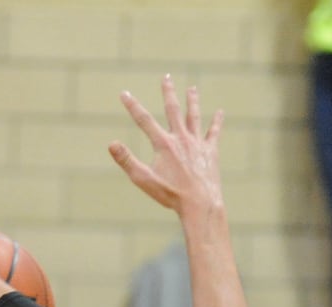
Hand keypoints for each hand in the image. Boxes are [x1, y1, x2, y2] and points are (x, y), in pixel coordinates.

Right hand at [109, 76, 224, 216]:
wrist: (200, 203)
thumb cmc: (170, 194)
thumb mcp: (143, 179)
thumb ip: (126, 160)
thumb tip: (111, 143)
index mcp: (163, 144)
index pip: (144, 120)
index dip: (132, 106)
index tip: (124, 93)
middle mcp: (181, 138)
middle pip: (173, 110)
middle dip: (168, 92)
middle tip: (166, 77)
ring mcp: (197, 143)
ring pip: (194, 117)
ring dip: (192, 101)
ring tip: (192, 88)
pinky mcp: (210, 151)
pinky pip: (213, 133)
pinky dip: (216, 122)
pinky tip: (219, 112)